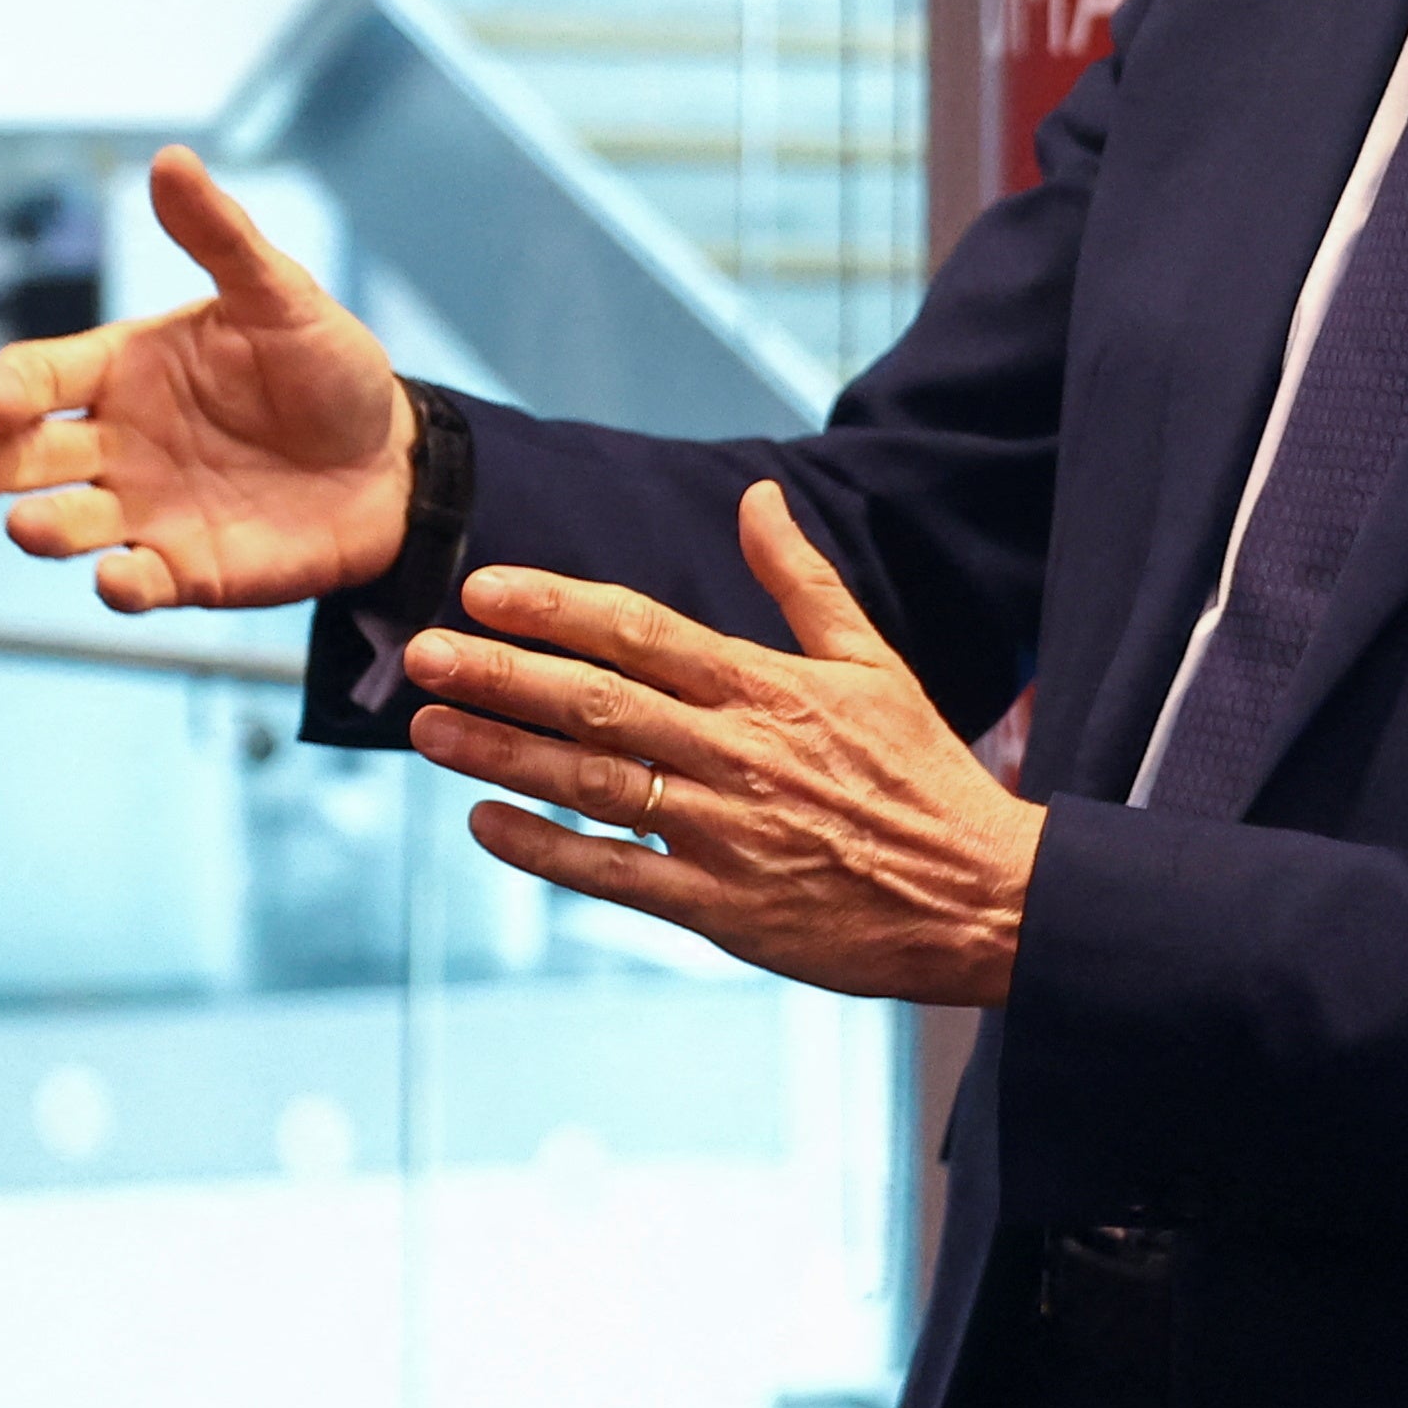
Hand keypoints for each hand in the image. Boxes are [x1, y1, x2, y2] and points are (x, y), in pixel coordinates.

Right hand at [0, 148, 416, 612]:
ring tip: (28, 527)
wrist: (391, 463)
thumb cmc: (327, 368)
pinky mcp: (184, 570)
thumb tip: (169, 158)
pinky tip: (119, 579)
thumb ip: (220, 237)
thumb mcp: (280, 294)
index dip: (11, 386)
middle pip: (26, 457)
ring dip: (41, 527)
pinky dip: (121, 585)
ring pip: (67, 523)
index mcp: (122, 369)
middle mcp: (115, 442)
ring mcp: (143, 510)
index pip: (40, 374)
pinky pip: (136, 582)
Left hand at [404, 482, 1039, 1005]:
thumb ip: (802, 581)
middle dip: (502, 673)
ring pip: (595, 785)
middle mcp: (739, 754)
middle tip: (420, 651)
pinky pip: (618, 875)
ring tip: (426, 728)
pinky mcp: (725, 910)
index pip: (642, 630)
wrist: (987, 899)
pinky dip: (548, 850)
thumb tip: (756, 497)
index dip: (556, 607)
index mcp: (768, 688)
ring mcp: (728, 834)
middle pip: (599, 702)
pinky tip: (485, 823)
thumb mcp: (875, 662)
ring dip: (503, 754)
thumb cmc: (923, 774)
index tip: (484, 588)